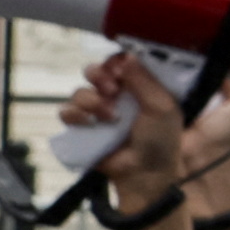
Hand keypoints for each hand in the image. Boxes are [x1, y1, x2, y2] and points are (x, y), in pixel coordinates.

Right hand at [59, 53, 229, 202]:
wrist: (144, 174)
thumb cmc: (162, 140)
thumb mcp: (163, 106)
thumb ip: (146, 80)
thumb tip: (128, 55)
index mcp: (142, 87)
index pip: (122, 62)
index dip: (118, 61)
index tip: (121, 68)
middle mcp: (119, 96)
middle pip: (97, 71)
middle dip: (99, 75)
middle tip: (112, 88)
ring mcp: (99, 111)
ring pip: (80, 90)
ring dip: (91, 99)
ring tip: (109, 116)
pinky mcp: (83, 127)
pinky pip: (66, 111)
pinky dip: (75, 114)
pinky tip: (90, 123)